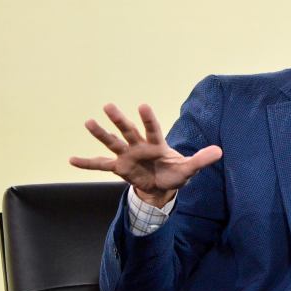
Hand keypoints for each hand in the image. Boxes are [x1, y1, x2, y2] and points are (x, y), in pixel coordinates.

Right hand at [69, 103, 222, 206]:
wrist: (162, 186)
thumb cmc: (175, 172)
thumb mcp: (190, 169)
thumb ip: (201, 159)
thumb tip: (220, 152)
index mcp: (156, 144)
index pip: (152, 129)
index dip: (148, 118)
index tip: (141, 105)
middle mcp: (139, 146)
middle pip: (128, 131)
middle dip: (119, 120)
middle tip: (108, 106)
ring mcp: (127, 156)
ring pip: (112, 143)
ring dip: (101, 134)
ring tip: (88, 122)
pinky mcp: (120, 168)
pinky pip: (100, 165)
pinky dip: (86, 163)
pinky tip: (71, 160)